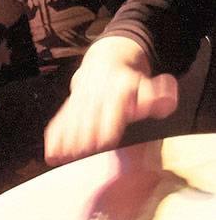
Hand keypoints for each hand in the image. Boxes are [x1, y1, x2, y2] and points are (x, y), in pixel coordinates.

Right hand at [45, 36, 178, 165]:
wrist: (104, 62)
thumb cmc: (128, 82)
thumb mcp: (147, 85)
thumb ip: (159, 97)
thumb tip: (167, 102)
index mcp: (116, 93)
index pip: (109, 112)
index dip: (105, 127)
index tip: (103, 142)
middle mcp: (95, 97)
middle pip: (87, 120)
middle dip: (83, 137)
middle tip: (81, 153)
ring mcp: (80, 102)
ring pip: (70, 122)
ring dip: (65, 140)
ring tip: (63, 157)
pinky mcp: (68, 107)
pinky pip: (59, 122)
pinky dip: (54, 138)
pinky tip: (51, 154)